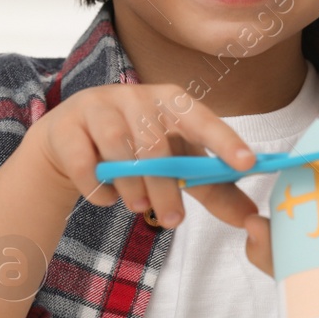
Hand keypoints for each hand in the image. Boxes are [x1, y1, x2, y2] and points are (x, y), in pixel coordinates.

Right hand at [27, 83, 258, 229]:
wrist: (71, 144)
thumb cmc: (135, 149)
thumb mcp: (176, 163)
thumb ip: (212, 188)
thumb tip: (251, 216)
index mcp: (170, 101)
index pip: (202, 118)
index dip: (224, 140)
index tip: (246, 163)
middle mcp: (135, 96)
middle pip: (155, 143)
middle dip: (166, 187)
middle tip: (174, 221)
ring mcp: (98, 107)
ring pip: (118, 148)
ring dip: (132, 186)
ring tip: (138, 207)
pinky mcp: (66, 127)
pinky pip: (84, 161)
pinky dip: (97, 186)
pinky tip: (105, 197)